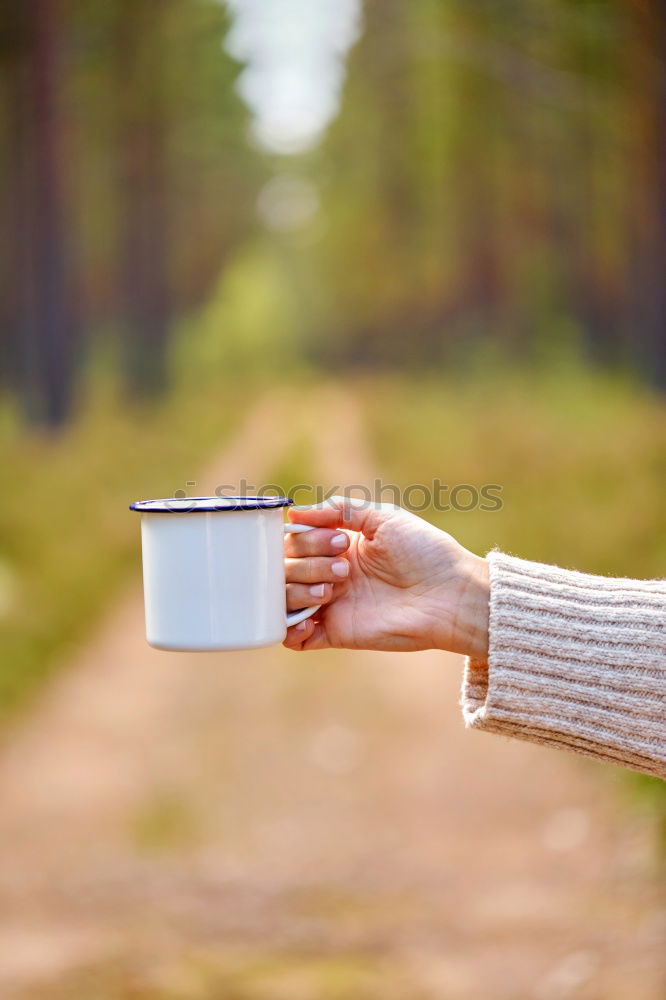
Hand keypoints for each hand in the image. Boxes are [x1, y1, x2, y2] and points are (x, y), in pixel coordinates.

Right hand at [284, 496, 488, 655]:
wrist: (450, 595)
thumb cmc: (425, 552)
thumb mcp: (384, 517)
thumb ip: (340, 510)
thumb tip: (294, 515)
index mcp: (338, 546)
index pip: (295, 541)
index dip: (306, 539)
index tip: (338, 540)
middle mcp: (330, 575)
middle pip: (284, 568)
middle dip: (306, 563)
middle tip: (344, 568)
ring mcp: (331, 605)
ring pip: (284, 599)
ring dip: (297, 591)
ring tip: (330, 590)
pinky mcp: (336, 634)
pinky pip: (294, 639)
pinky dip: (288, 629)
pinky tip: (308, 620)